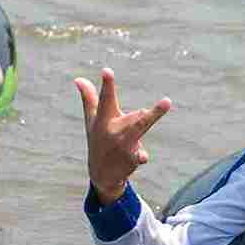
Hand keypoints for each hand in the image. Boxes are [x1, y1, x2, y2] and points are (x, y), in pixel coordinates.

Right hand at [74, 67, 171, 204]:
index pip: (105, 99)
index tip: (107, 70)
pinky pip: (140, 155)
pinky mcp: (132, 158)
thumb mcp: (92, 121)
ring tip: (166, 102)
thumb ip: (89, 99)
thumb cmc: (98, 140)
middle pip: (129, 114)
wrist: (101, 174)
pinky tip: (142, 158)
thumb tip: (78, 78)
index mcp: (102, 119)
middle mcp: (112, 131)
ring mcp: (122, 145)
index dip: (107, 85)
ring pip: (138, 128)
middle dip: (140, 109)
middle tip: (160, 97)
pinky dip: (141, 156)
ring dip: (149, 117)